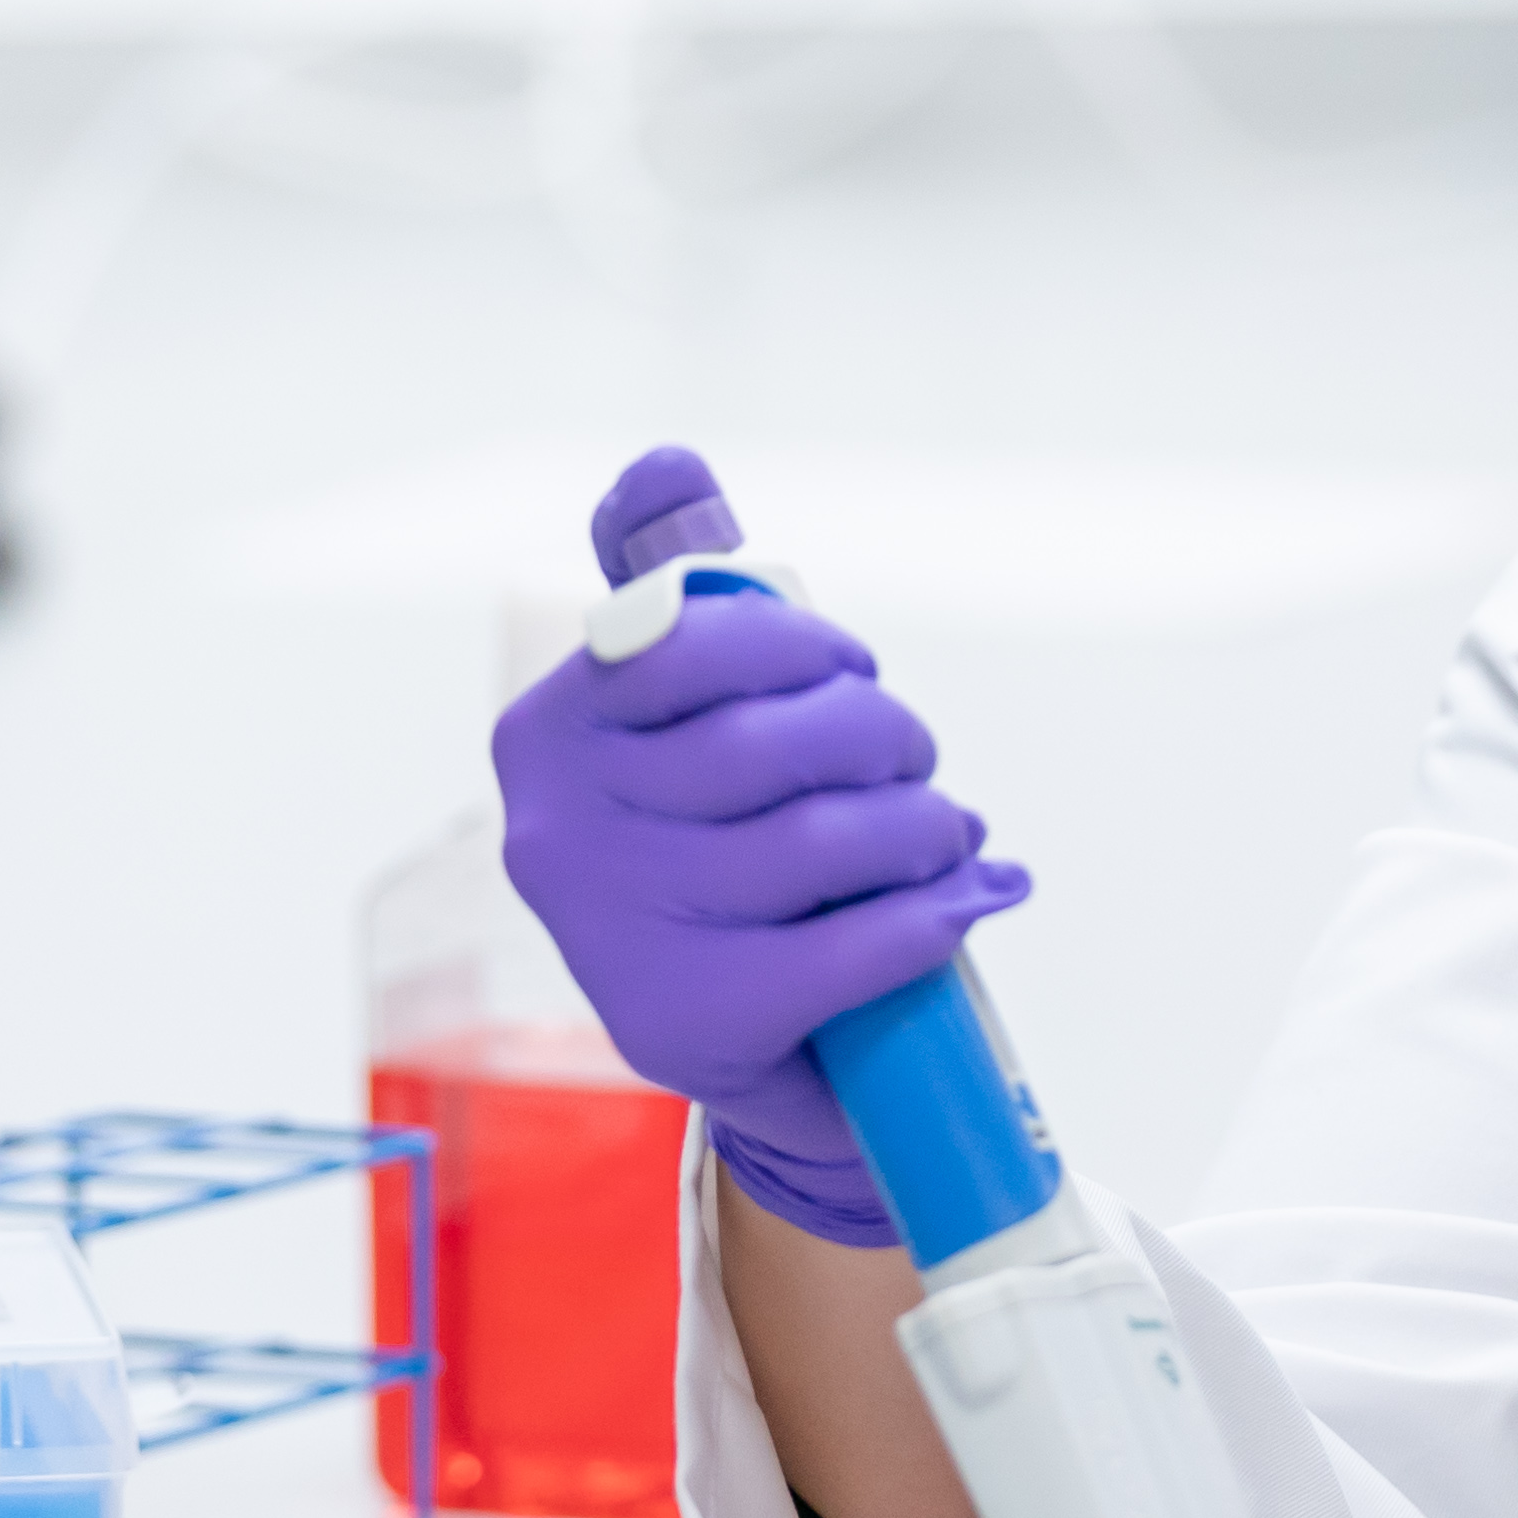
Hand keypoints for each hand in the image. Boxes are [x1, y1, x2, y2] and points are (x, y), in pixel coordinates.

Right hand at [496, 444, 1026, 1247]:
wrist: (743, 1058)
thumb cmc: (718, 851)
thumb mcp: (679, 726)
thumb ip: (675, 593)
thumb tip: (664, 459)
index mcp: (546, 736)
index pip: (691, 645)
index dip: (801, 645)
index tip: (850, 667)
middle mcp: (558, 835)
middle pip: (770, 743)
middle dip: (881, 735)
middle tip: (918, 758)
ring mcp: (616, 936)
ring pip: (823, 840)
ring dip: (926, 828)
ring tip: (953, 835)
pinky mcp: (691, 1024)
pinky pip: (853, 943)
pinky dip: (937, 913)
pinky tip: (971, 896)